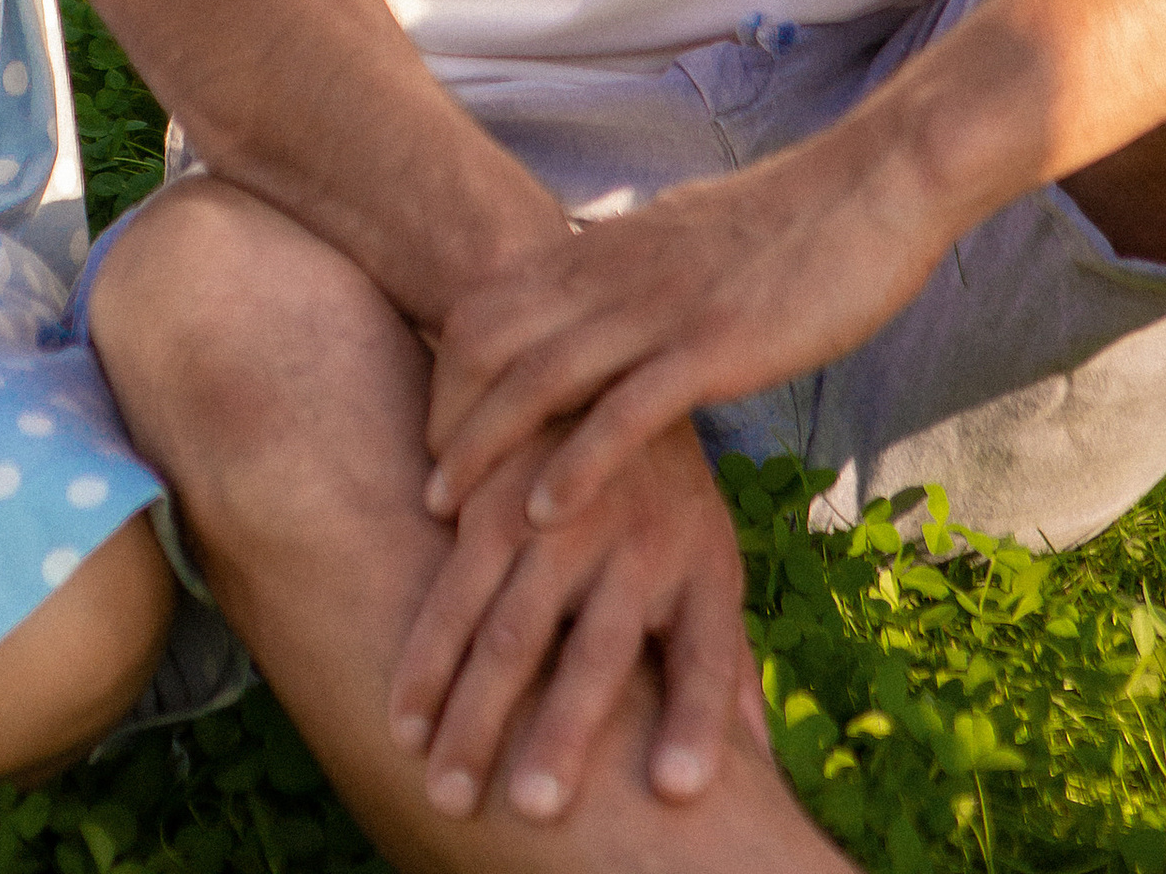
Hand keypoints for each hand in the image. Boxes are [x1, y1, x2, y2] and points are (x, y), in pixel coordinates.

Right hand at [390, 413, 760, 826]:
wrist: (603, 356)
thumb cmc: (665, 495)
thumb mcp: (711, 558)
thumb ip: (725, 659)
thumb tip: (764, 764)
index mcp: (702, 570)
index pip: (708, 660)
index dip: (696, 724)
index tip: (677, 790)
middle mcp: (638, 544)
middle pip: (597, 654)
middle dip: (564, 733)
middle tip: (534, 809)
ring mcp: (565, 516)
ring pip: (508, 624)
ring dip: (470, 709)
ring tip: (439, 779)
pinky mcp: (499, 491)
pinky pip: (453, 576)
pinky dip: (427, 644)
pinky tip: (402, 706)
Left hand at [425, 133, 953, 535]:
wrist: (873, 185)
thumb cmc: (790, 221)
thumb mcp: (684, 237)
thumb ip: (634, 273)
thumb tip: (602, 304)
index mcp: (606, 248)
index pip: (488, 304)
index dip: (448, 371)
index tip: (437, 433)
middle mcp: (616, 274)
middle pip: (489, 341)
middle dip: (447, 416)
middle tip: (428, 488)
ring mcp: (662, 308)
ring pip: (539, 376)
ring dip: (483, 447)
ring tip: (448, 512)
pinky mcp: (716, 345)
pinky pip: (626, 410)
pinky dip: (575, 465)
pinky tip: (545, 515)